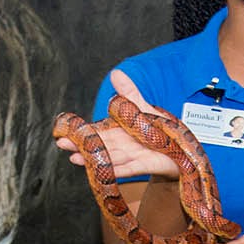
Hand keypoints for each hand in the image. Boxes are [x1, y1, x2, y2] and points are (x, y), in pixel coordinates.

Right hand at [55, 71, 179, 180]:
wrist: (182, 150)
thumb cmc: (160, 131)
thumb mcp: (143, 108)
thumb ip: (129, 93)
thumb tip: (115, 72)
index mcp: (118, 133)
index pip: (96, 133)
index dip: (80, 132)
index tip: (62, 131)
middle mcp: (122, 147)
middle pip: (99, 146)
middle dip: (80, 146)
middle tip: (61, 143)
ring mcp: (132, 158)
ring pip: (110, 159)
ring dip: (93, 160)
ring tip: (75, 159)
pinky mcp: (145, 166)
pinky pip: (130, 169)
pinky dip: (118, 170)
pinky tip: (105, 170)